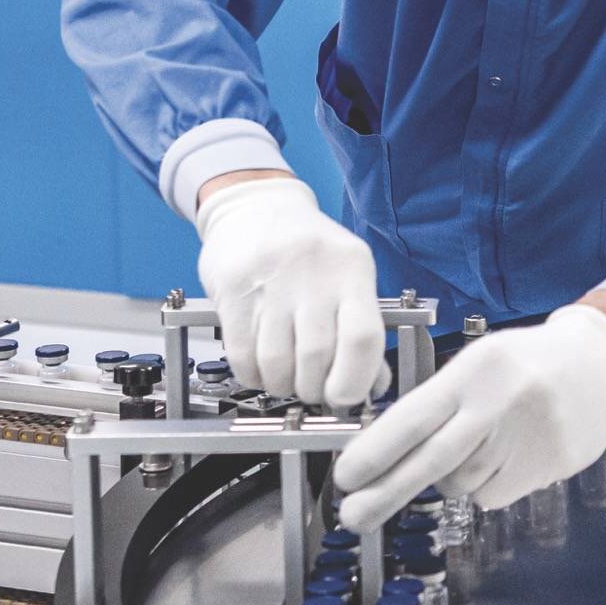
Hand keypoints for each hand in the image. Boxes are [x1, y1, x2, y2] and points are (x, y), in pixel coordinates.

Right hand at [194, 175, 385, 406]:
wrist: (255, 207)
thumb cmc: (310, 248)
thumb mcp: (348, 275)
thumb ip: (361, 328)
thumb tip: (373, 384)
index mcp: (352, 269)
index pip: (362, 337)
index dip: (355, 380)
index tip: (347, 397)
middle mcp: (313, 274)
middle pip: (317, 356)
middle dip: (315, 388)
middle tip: (314, 390)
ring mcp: (270, 282)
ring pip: (277, 362)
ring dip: (283, 386)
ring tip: (288, 380)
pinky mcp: (232, 292)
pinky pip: (242, 354)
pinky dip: (254, 376)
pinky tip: (262, 370)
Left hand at [333, 305, 605, 533]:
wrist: (603, 361)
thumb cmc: (529, 362)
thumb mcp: (480, 361)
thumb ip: (441, 400)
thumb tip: (387, 449)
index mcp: (475, 371)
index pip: (415, 417)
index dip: (376, 451)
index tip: (346, 476)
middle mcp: (500, 404)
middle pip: (433, 462)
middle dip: (386, 492)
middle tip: (353, 515)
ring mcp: (528, 438)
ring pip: (462, 483)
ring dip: (453, 476)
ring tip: (480, 443)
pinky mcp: (549, 466)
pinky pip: (493, 495)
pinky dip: (487, 485)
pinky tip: (507, 455)